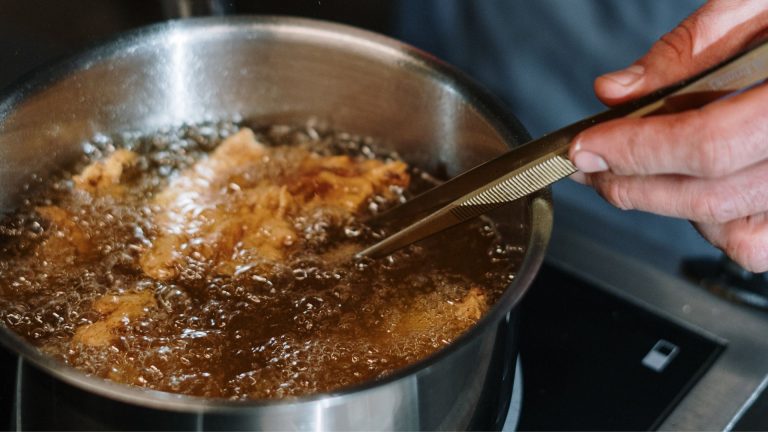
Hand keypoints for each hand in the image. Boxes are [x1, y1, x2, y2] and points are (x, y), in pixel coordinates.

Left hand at [569, 0, 767, 271]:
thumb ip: (695, 47)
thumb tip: (617, 91)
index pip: (709, 143)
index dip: (637, 151)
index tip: (585, 149)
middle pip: (714, 197)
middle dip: (634, 188)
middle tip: (592, 169)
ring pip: (738, 232)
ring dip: (674, 210)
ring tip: (638, 177)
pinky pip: (763, 244)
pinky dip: (721, 228)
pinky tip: (696, 193)